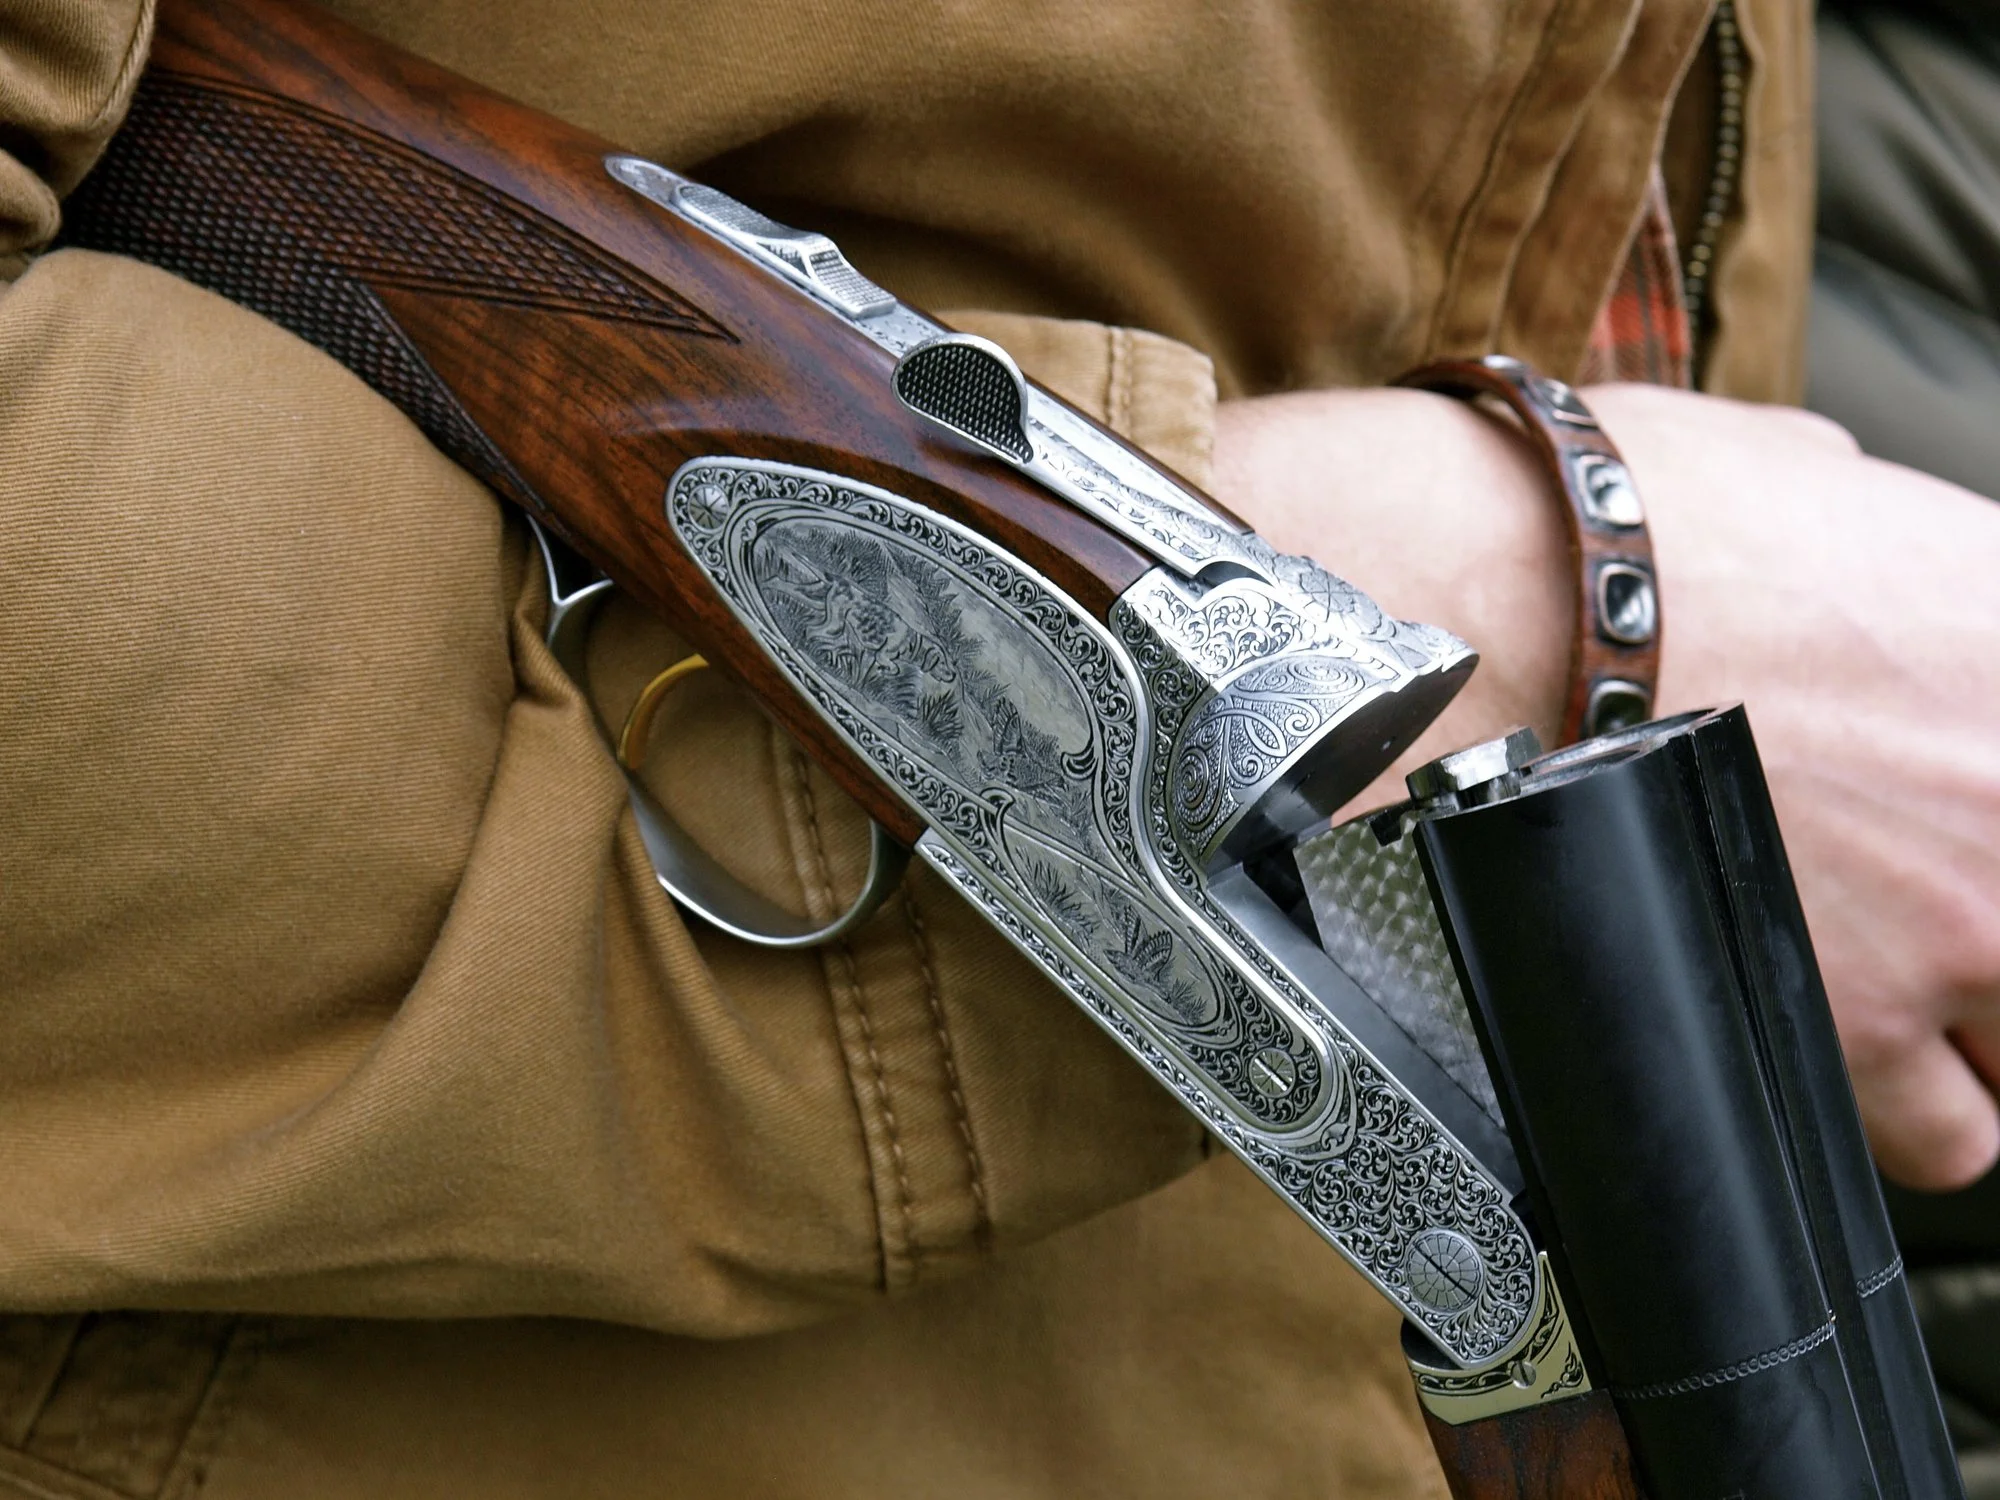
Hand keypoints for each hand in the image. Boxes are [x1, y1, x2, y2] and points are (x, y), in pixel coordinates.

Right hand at [1212, 382, 1999, 1189]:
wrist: (1489, 608)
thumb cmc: (1613, 525)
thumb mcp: (1801, 472)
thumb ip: (1888, 544)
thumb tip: (1869, 555)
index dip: (1988, 814)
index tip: (1953, 821)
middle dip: (1983, 926)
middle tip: (1908, 900)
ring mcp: (1961, 921)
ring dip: (1958, 1032)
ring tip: (1858, 986)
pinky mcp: (1850, 1024)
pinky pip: (1940, 1133)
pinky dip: (1883, 1101)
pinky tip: (1806, 1038)